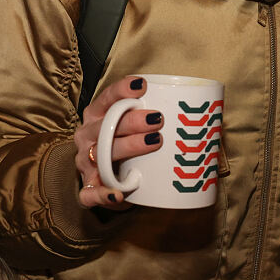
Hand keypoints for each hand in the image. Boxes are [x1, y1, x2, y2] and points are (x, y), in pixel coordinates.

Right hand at [74, 76, 164, 209]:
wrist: (114, 178)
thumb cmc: (127, 143)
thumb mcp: (133, 126)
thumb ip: (151, 114)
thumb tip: (193, 107)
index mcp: (96, 115)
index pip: (106, 98)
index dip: (121, 90)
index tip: (142, 86)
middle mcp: (88, 136)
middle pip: (106, 125)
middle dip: (131, 121)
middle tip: (158, 119)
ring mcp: (86, 162)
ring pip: (101, 154)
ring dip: (127, 147)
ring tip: (153, 142)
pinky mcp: (88, 187)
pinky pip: (90, 193)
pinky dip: (103, 194)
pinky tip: (118, 193)